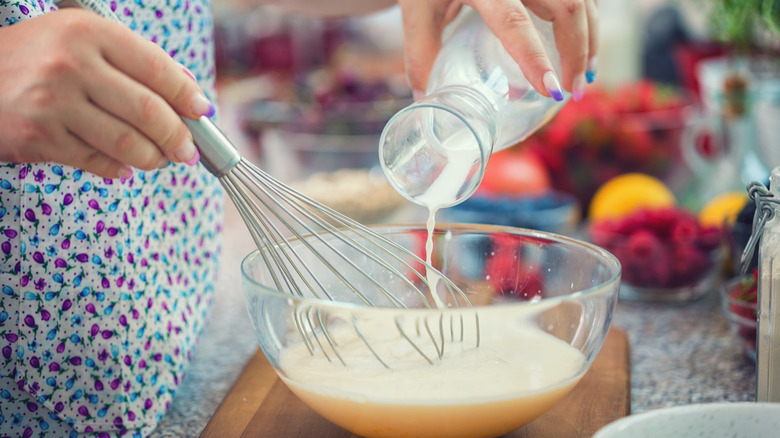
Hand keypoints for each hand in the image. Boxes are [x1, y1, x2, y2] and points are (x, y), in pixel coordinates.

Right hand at [0, 8, 213, 178]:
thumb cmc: (42, 58)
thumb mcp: (84, 41)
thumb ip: (134, 62)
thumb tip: (190, 96)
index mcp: (89, 33)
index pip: (157, 68)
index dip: (187, 95)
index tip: (202, 112)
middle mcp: (71, 65)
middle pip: (149, 112)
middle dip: (178, 137)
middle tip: (189, 151)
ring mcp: (53, 103)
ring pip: (127, 143)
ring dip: (154, 158)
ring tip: (160, 159)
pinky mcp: (39, 137)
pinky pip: (97, 162)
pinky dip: (119, 169)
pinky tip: (124, 166)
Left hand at [397, 0, 597, 100]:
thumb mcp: (418, 11)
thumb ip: (421, 53)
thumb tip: (425, 100)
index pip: (514, 23)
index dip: (535, 59)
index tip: (553, 91)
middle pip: (567, 9)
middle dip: (577, 53)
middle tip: (572, 93)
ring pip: (583, 0)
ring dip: (589, 38)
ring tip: (584, 76)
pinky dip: (588, 20)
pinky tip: (584, 44)